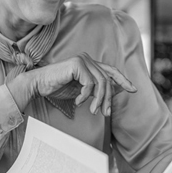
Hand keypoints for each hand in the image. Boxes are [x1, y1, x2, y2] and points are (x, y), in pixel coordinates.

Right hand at [12, 53, 136, 115]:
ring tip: (93, 112)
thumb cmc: (57, 88)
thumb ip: (97, 89)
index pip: (111, 71)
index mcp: (89, 63)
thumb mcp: (82, 91)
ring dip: (99, 100)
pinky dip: (85, 96)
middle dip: (108, 99)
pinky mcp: (77, 64)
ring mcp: (82, 59)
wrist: (38, 85)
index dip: (123, 80)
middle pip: (107, 79)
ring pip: (101, 82)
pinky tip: (78, 103)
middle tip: (106, 114)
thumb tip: (116, 91)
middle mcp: (87, 59)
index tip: (133, 90)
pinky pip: (90, 83)